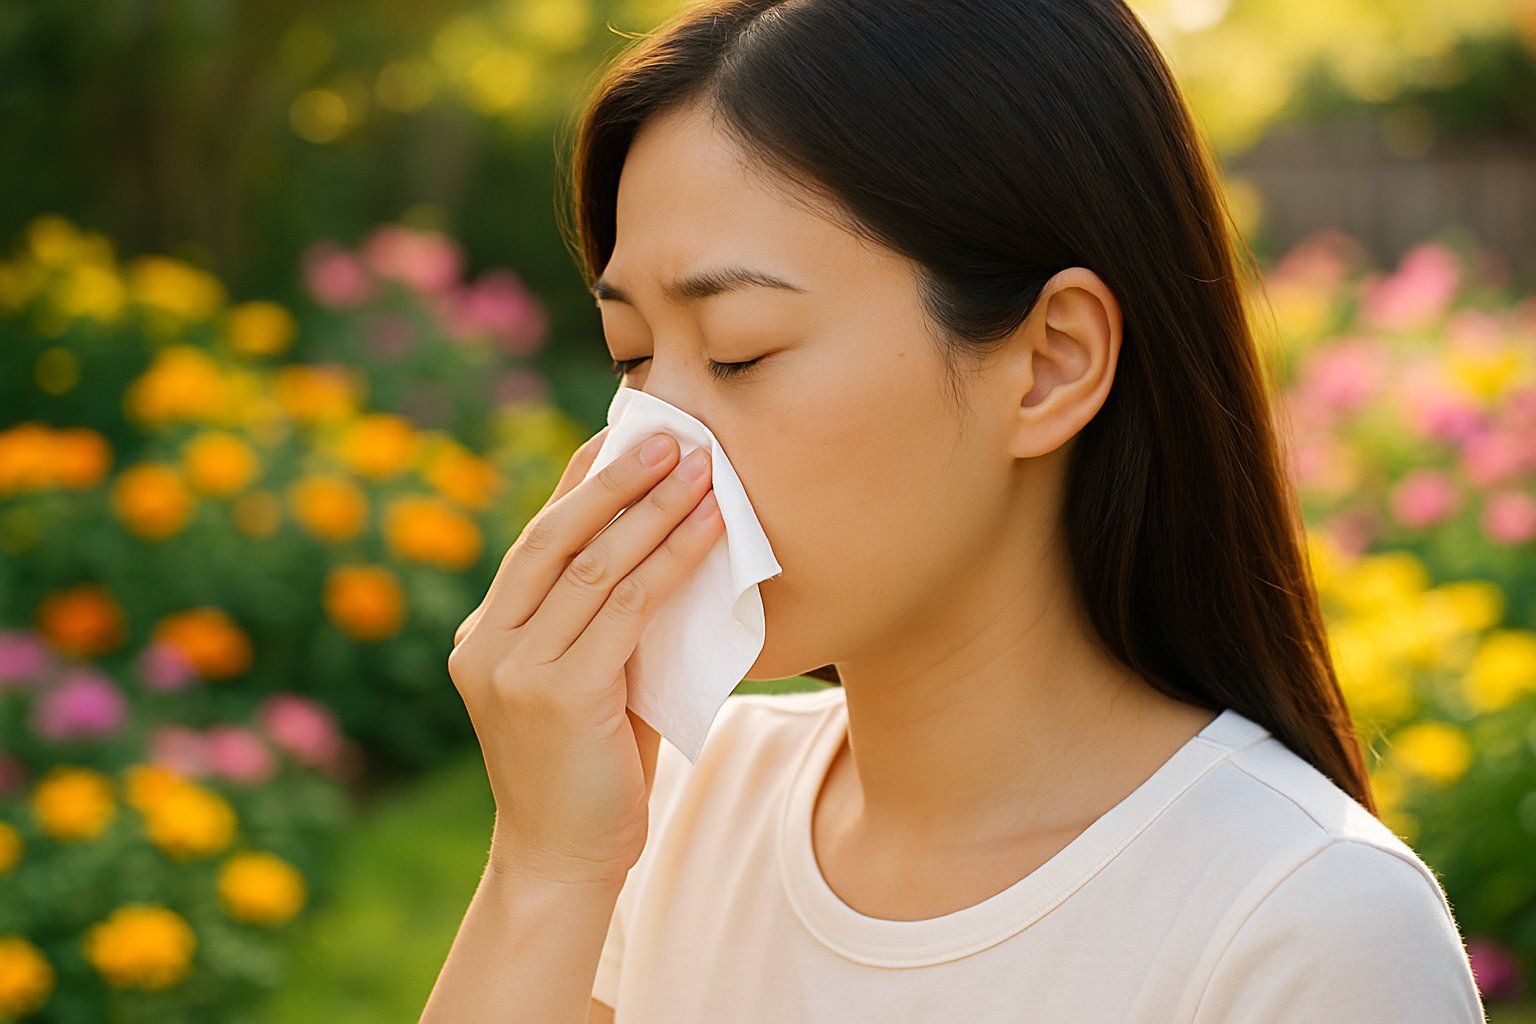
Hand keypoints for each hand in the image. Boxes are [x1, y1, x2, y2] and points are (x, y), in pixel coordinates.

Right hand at [448, 426, 722, 887]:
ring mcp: (514, 669)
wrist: (564, 860)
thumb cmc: (590, 771)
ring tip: (701, 470)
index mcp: (485, 635)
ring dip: (653, 511)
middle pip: (554, 537)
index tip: (623, 433)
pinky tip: (707, 533)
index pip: (536, 539)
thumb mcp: (586, 683)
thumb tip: (663, 548)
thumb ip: (600, 625)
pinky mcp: (555, 694)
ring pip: (592, 567)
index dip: (581, 480)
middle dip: (616, 479)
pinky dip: (670, 563)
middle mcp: (487, 643)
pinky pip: (623, 609)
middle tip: (670, 434)